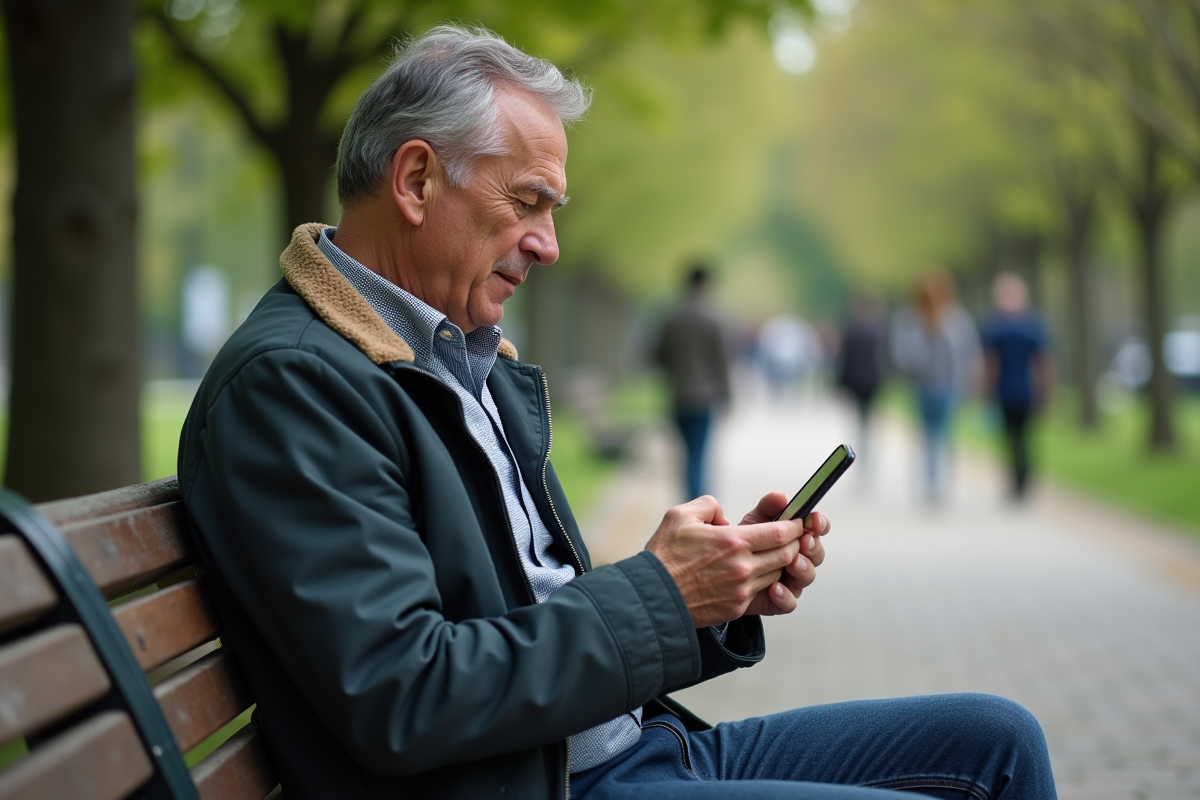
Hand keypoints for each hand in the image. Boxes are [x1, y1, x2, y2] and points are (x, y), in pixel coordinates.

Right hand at [645, 495, 805, 627]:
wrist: (653, 598)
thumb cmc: (664, 556)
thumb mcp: (680, 516)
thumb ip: (708, 505)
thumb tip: (722, 514)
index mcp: (733, 542)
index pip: (780, 533)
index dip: (794, 526)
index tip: (797, 521)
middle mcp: (743, 567)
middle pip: (787, 555)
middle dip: (795, 544)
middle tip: (793, 536)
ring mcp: (742, 590)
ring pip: (778, 574)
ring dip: (781, 563)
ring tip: (775, 553)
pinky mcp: (737, 607)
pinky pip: (762, 592)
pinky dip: (766, 581)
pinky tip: (757, 572)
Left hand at [738, 493, 829, 616]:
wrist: (715, 570)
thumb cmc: (737, 543)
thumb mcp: (751, 522)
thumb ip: (767, 508)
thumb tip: (781, 497)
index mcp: (794, 535)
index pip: (817, 527)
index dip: (820, 523)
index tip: (814, 520)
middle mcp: (797, 557)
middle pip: (817, 552)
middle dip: (812, 546)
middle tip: (803, 541)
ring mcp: (789, 579)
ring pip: (807, 576)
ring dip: (803, 568)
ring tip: (792, 563)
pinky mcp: (778, 600)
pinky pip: (789, 602)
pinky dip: (785, 596)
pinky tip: (774, 588)